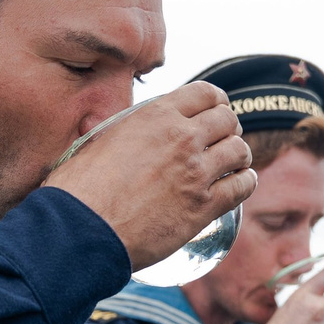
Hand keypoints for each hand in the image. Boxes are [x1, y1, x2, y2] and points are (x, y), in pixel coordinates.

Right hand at [44, 83, 256, 269]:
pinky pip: (242, 186)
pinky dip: (244, 182)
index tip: (214, 111)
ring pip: (239, 151)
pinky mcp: (204, 207)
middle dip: (229, 128)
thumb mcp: (94, 142)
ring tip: (232, 164)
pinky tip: (238, 185)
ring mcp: (196, 173)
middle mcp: (182, 138)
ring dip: (238, 156)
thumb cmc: (78, 190)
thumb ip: (114, 131)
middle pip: (228, 120)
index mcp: (155, 116)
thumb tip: (105, 126)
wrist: (80, 231)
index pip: (205, 93)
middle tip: (223, 140)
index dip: (215, 101)